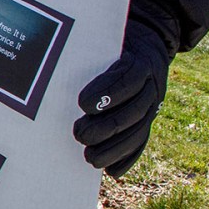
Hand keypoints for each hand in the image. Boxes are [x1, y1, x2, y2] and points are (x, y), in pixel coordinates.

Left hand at [72, 20, 171, 176]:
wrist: (150, 43)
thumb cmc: (114, 42)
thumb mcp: (106, 37)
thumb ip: (88, 48)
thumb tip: (53, 55)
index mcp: (140, 62)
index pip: (128, 78)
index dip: (108, 92)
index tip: (83, 104)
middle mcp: (151, 85)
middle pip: (134, 110)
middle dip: (106, 126)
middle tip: (78, 134)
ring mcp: (154, 104)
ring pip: (139, 130)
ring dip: (115, 148)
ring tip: (90, 158)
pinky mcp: (151, 119)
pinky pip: (143, 141)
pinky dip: (129, 158)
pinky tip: (113, 171)